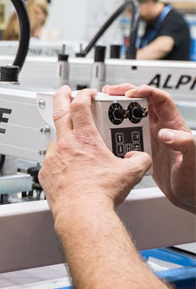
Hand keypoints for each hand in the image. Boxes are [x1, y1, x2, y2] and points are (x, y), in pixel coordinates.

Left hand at [39, 87, 151, 221]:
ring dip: (64, 137)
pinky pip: (52, 161)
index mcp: (84, 139)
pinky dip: (60, 160)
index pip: (80, 106)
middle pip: (59, 112)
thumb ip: (139, 160)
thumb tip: (139, 158)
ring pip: (56, 140)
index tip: (87, 93)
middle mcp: (65, 145)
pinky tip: (69, 168)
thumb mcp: (130, 173)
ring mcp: (52, 158)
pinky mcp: (45, 173)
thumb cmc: (101, 193)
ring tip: (74, 143)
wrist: (82, 212)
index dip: (83, 95)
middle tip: (63, 91)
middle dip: (61, 97)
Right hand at [104, 84, 194, 212]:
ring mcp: (150, 139)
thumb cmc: (195, 178)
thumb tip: (164, 133)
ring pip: (130, 119)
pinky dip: (113, 133)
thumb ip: (182, 143)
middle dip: (123, 96)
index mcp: (174, 125)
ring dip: (116, 115)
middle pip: (140, 104)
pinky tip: (106, 135)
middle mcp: (161, 129)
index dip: (145, 91)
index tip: (129, 93)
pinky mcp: (142, 150)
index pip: (159, 99)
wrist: (189, 197)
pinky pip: (125, 137)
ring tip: (103, 113)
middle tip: (107, 95)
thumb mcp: (192, 159)